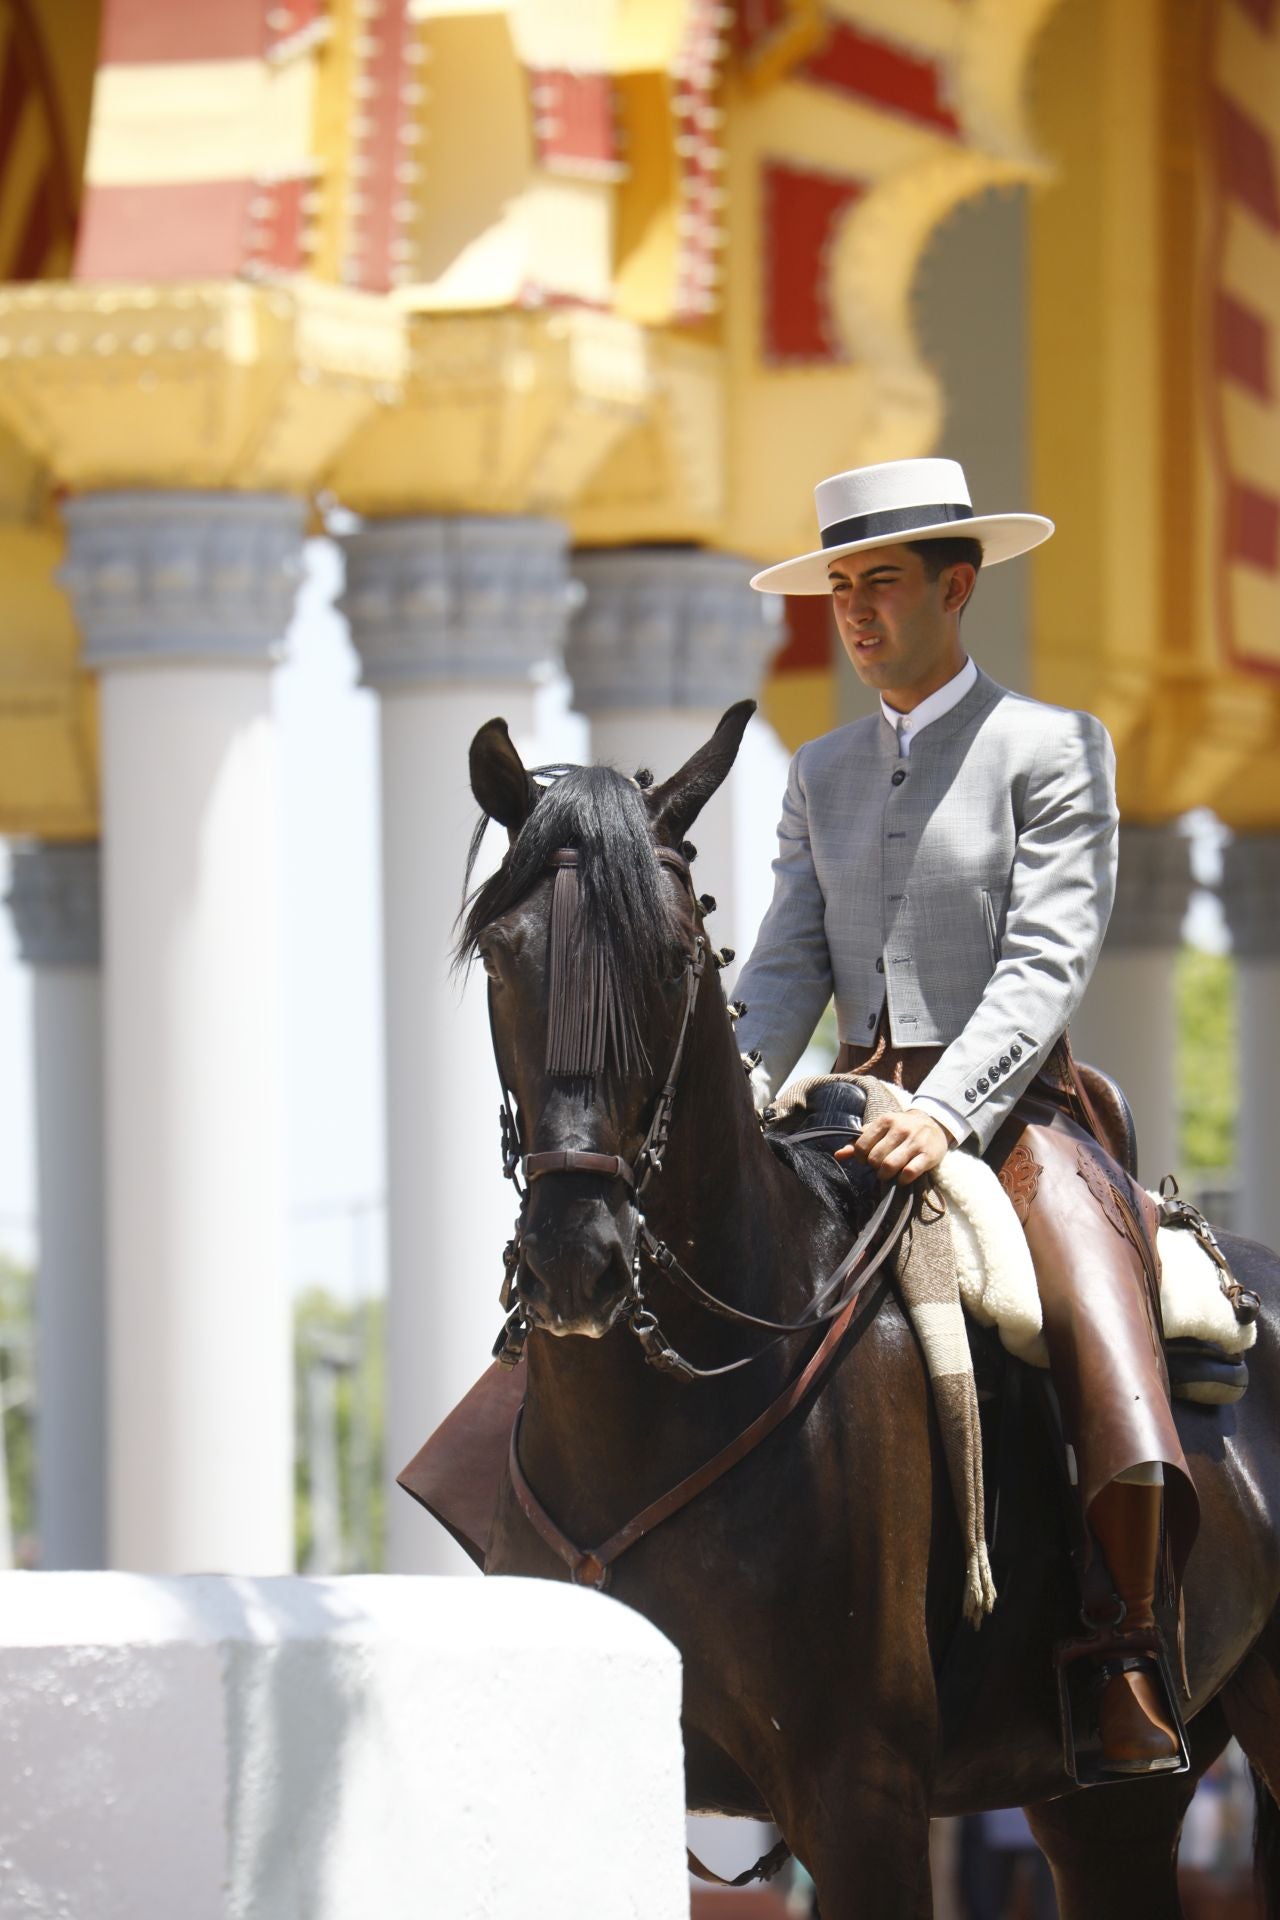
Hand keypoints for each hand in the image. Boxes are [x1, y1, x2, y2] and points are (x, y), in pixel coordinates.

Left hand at [835, 1108, 949, 1184]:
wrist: (933, 1123)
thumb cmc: (900, 1128)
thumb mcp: (879, 1129)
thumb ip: (858, 1141)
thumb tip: (838, 1155)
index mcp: (885, 1120)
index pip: (862, 1146)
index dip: (861, 1158)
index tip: (867, 1159)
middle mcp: (900, 1129)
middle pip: (875, 1158)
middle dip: (874, 1167)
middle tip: (879, 1167)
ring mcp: (915, 1142)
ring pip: (890, 1166)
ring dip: (885, 1175)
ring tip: (887, 1174)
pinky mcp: (928, 1155)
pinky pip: (910, 1172)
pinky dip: (902, 1179)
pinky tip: (902, 1178)